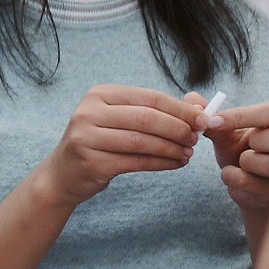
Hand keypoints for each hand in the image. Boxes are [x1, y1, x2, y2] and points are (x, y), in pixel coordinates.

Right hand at [37, 85, 203, 206]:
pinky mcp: (91, 162)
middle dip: (178, 128)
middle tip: (197, 137)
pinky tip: (176, 163)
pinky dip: (161, 163)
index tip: (204, 118)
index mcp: (98, 94)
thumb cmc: (100, 142)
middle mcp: (88, 112)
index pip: (149, 97)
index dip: (180, 108)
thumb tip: (200, 105)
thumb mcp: (122, 119)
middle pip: (146, 118)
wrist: (63, 173)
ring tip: (189, 152)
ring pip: (142, 142)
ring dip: (172, 148)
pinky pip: (136, 162)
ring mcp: (86, 138)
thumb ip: (157, 110)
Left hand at [200, 98, 268, 213]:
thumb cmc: (243, 153)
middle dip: (255, 141)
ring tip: (244, 163)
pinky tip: (236, 176)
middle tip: (247, 145)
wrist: (250, 189)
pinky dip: (231, 177)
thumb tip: (191, 98)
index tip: (213, 121)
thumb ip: (212, 116)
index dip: (241, 116)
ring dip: (245, 162)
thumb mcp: (227, 133)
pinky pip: (250, 183)